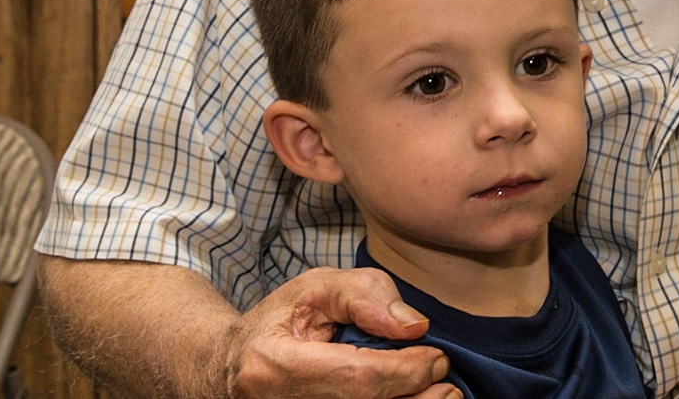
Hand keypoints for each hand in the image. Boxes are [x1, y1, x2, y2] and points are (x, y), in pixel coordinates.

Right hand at [223, 266, 458, 398]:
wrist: (231, 367)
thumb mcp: (316, 289)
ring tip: (439, 397)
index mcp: (275, 365)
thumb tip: (413, 326)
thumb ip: (366, 295)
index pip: (354, 378)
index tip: (436, 357)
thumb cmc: (279, 324)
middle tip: (447, 384)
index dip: (404, 371)